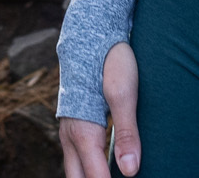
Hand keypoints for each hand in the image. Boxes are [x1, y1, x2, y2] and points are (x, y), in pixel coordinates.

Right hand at [59, 42, 140, 177]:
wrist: (90, 34)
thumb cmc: (110, 61)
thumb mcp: (125, 93)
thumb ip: (127, 133)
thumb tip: (130, 171)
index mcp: (83, 132)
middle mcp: (70, 135)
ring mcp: (68, 131)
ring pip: (74, 170)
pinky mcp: (73, 125)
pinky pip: (76, 158)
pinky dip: (87, 171)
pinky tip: (102, 171)